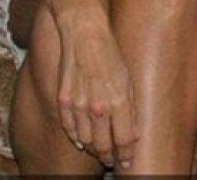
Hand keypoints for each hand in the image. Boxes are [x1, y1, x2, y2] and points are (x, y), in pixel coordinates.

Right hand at [56, 8, 138, 168]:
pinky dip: (76, 138)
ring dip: (93, 149)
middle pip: (103, 146)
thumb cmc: (110, 52)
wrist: (84, 32)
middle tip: (113, 162)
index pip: (124, 140)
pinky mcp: (63, 100)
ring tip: (100, 153)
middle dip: (110, 157)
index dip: (126, 155)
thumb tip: (133, 132)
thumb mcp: (128, 77)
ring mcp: (78, 105)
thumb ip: (129, 106)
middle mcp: (97, 106)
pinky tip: (82, 141)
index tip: (128, 163)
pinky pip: (69, 128)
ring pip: (85, 141)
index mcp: (118, 99)